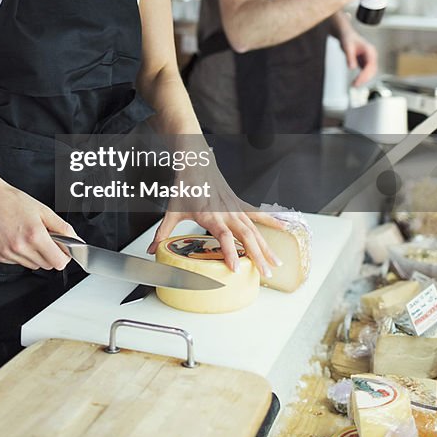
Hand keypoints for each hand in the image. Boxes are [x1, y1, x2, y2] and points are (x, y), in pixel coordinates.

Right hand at [0, 171, 77, 270]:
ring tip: (29, 236)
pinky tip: (17, 239)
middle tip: (45, 238)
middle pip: (47, 266)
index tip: (63, 250)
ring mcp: (8, 253)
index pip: (58, 262)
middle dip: (50, 254)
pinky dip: (22, 254)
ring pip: (33, 265)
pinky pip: (19, 263)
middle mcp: (20, 247)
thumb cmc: (15, 202)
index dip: (64, 256)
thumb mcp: (44, 210)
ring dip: (36, 255)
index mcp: (35, 235)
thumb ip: (63, 228)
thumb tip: (76, 242)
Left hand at [146, 176, 285, 277]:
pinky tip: (284, 227)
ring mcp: (235, 207)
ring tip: (277, 263)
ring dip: (266, 246)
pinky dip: (271, 220)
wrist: (196, 161)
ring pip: (255, 228)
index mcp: (209, 215)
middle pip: (245, 236)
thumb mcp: (172, 210)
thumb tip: (152, 250)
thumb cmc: (185, 185)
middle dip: (257, 256)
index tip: (236, 268)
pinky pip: (257, 213)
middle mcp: (226, 212)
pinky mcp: (239, 202)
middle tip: (265, 275)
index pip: (223, 236)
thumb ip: (162, 233)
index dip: (230, 253)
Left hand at [338, 22, 377, 86]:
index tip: (358, 81)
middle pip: (372, 70)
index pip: (370, 65)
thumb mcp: (347, 47)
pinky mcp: (366, 62)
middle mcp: (372, 55)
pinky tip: (356, 81)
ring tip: (354, 85)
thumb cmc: (348, 39)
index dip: (365, 74)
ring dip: (364, 79)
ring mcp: (370, 59)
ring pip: (370, 72)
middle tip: (355, 85)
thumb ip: (349, 57)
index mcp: (370, 50)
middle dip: (364, 79)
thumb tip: (351, 68)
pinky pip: (366, 72)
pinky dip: (362, 77)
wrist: (347, 35)